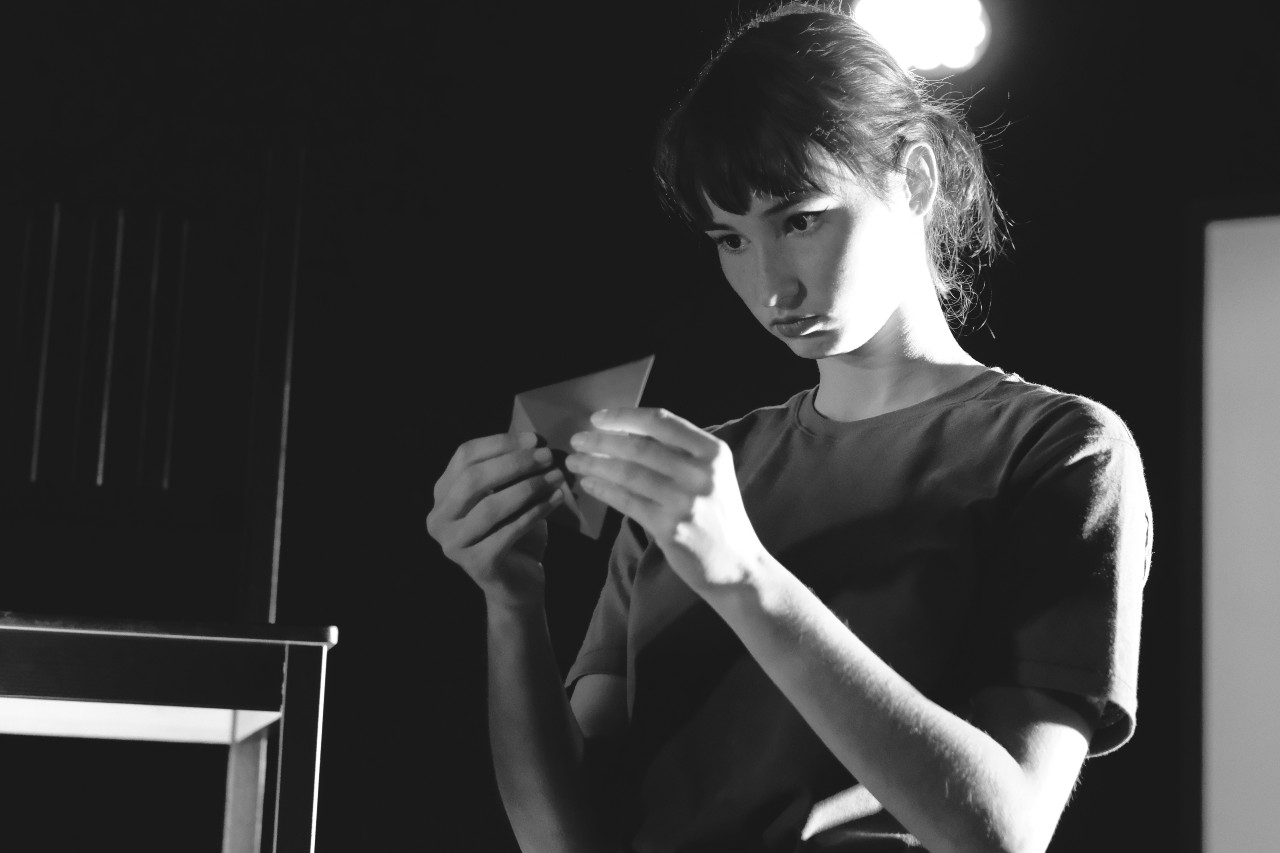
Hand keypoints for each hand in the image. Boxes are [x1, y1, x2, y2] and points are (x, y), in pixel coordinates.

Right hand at [426, 432, 565, 606]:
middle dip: (515, 463)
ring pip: (491, 506)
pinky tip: (556, 500)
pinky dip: (535, 512)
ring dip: (528, 487)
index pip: (464, 456)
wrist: (517, 582)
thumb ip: (510, 469)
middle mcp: (438, 519)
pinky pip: (508, 531)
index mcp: (442, 494)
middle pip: (473, 479)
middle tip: (548, 456)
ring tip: (557, 477)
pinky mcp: (476, 563)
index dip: (500, 443)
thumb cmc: (513, 532)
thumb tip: (535, 441)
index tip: (535, 439)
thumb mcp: (507, 494)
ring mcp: (453, 544)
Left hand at [565, 407, 767, 594]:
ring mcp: (685, 501)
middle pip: (639, 447)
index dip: (624, 417)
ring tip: (575, 462)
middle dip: (601, 441)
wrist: (737, 564)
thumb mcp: (710, 474)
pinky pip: (626, 502)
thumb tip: (623, 432)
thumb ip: (678, 452)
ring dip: (595, 464)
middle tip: (577, 440)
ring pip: (628, 474)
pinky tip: (588, 484)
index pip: (661, 422)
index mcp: (713, 451)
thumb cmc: (717, 514)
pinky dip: (603, 489)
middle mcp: (701, 473)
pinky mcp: (669, 528)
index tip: (597, 418)